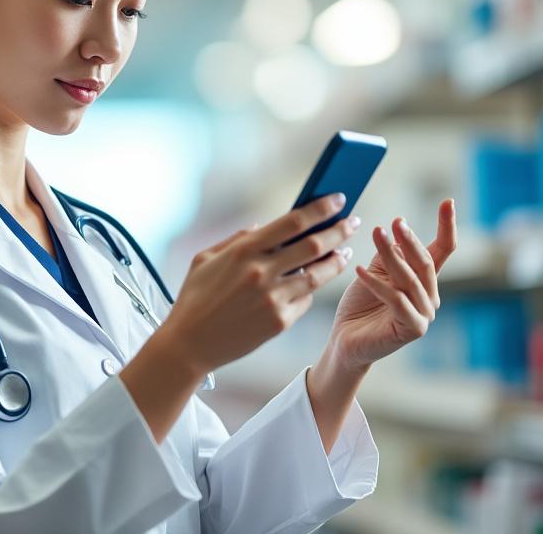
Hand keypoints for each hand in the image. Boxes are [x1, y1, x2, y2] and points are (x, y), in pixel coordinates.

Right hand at [161, 192, 358, 375]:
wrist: (189, 344)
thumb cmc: (195, 297)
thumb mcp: (206, 258)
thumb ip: (238, 239)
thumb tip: (267, 225)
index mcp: (243, 250)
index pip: (293, 222)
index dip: (320, 208)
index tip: (337, 199)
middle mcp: (261, 272)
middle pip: (314, 245)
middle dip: (339, 230)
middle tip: (353, 222)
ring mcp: (273, 299)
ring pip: (318, 274)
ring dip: (336, 260)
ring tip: (345, 251)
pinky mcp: (279, 322)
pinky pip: (305, 299)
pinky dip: (312, 288)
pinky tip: (315, 280)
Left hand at [328, 199, 456, 370]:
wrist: (346, 340)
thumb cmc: (360, 305)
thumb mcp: (373, 272)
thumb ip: (387, 254)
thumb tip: (397, 226)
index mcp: (424, 281)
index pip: (442, 250)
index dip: (446, 226)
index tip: (448, 202)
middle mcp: (429, 296)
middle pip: (425, 261)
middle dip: (410, 239)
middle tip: (395, 221)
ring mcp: (424, 314)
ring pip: (409, 278)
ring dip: (391, 255)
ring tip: (375, 233)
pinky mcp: (412, 329)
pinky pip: (395, 299)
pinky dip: (376, 283)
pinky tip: (358, 270)